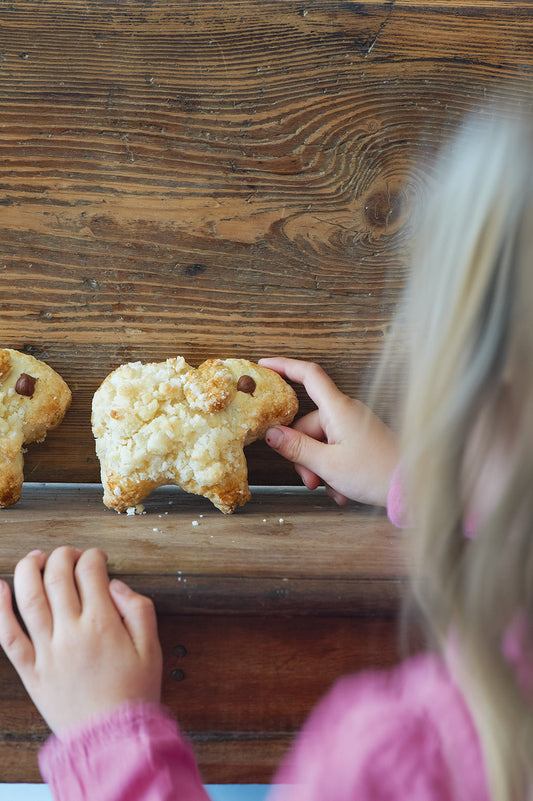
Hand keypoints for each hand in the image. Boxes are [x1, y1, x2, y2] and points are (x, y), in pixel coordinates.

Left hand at [0, 547, 162, 734]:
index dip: (94, 556)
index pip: (90, 571)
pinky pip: (8, 636)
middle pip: (58, 577)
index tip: (97, 557)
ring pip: (29, 598)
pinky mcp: (31, 670)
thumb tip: (115, 585)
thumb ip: (138, 608)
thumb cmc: (134, 692)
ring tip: (36, 558)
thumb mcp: (151, 646)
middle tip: (69, 554)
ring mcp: (47, 651)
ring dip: (29, 569)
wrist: (113, 738)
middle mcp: (71, 632)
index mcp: (103, 624)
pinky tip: (0, 587)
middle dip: (63, 556)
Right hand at [259, 357, 398, 506]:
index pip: (308, 375)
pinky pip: (336, 450)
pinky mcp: (362, 439)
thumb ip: (296, 447)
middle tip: (310, 480)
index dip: (284, 366)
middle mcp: (347, 412)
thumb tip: (271, 434)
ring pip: (321, 442)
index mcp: (338, 409)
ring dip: (320, 468)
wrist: (411, 488)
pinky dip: (333, 471)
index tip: (264, 366)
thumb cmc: (375, 473)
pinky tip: (342, 490)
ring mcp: (355, 426)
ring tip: (332, 489)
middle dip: (304, 454)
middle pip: (308, 424)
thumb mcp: (327, 464)